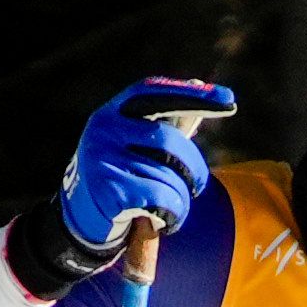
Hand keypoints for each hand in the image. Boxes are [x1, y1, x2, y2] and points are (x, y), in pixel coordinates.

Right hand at [54, 76, 235, 265]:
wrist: (78, 222)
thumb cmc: (117, 178)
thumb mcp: (132, 146)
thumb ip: (161, 122)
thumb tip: (197, 84)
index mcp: (111, 113)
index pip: (155, 93)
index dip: (193, 96)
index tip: (228, 99)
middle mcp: (103, 131)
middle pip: (168, 140)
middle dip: (193, 166)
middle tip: (198, 186)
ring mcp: (103, 160)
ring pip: (169, 176)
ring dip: (182, 200)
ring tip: (172, 210)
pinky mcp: (109, 192)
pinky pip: (162, 199)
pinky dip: (174, 214)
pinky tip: (164, 220)